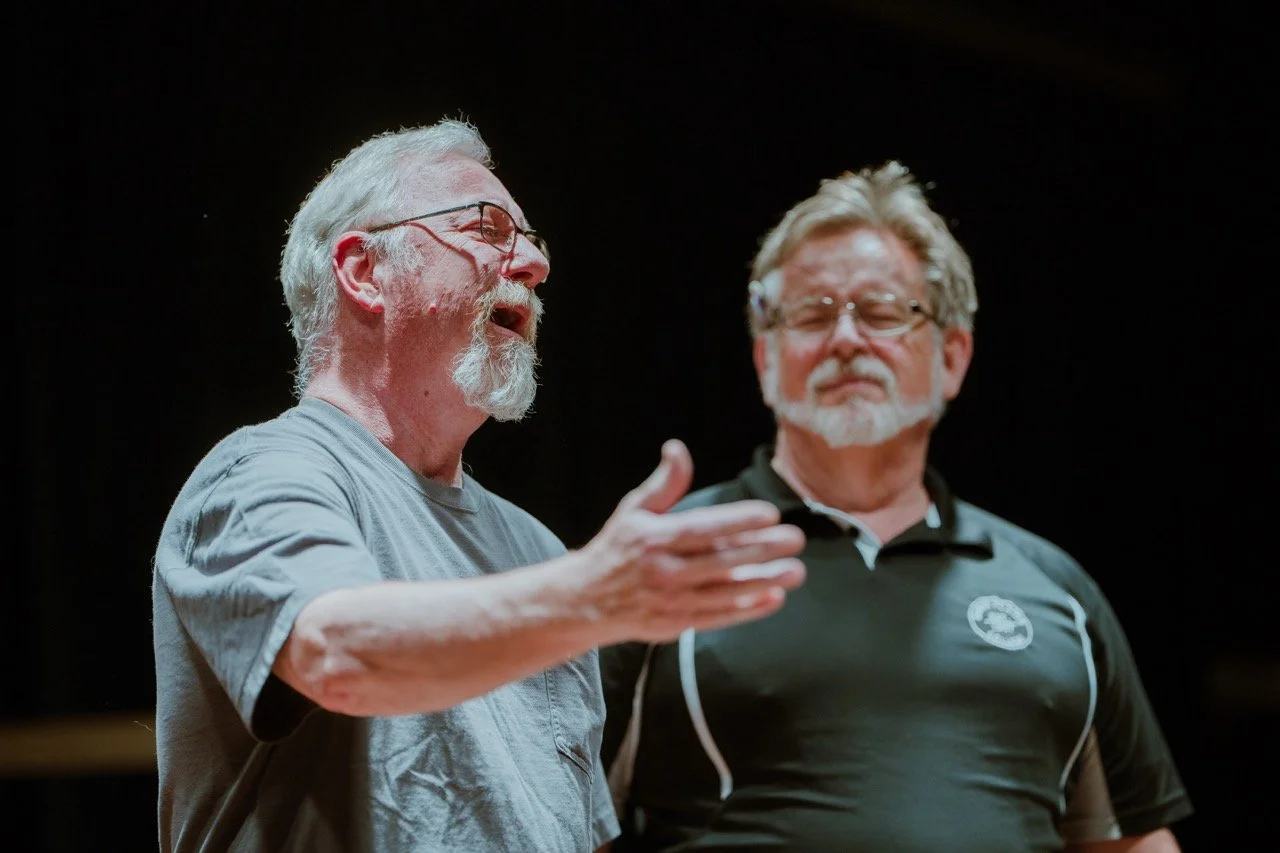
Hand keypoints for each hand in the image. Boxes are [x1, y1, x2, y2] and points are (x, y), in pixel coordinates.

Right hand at [580, 439, 805, 643]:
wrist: (586, 599)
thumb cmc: (617, 548)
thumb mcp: (634, 509)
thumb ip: (664, 484)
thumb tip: (677, 448)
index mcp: (655, 538)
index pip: (703, 527)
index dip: (738, 521)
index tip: (770, 514)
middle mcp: (665, 570)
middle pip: (721, 560)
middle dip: (762, 550)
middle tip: (796, 539)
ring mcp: (672, 600)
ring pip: (725, 592)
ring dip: (763, 582)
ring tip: (795, 572)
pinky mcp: (676, 624)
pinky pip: (718, 617)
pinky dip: (747, 610)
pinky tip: (773, 599)